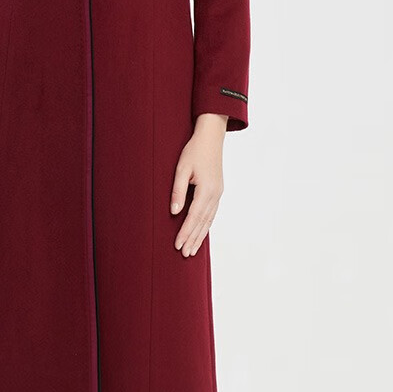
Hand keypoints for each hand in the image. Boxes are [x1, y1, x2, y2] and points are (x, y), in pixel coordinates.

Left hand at [170, 115, 226, 256]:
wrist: (211, 137)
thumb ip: (177, 190)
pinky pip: (212, 213)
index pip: (193, 216)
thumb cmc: (194, 151)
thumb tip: (174, 212)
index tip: (177, 245)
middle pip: (203, 222)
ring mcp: (218, 193)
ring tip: (193, 250)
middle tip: (185, 254)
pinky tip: (201, 233)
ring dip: (200, 235)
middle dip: (193, 239)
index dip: (185, 232)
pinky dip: (206, 225)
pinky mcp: (218, 191)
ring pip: (209, 220)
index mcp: (206, 189)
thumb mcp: (181, 168)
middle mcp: (215, 194)